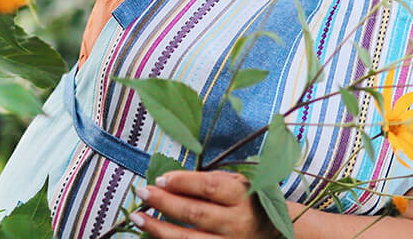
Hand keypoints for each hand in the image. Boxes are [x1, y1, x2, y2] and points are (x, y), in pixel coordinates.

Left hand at [130, 170, 278, 238]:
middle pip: (195, 213)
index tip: (161, 178)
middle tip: (142, 192)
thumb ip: (209, 182)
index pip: (210, 187)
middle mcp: (236, 223)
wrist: (273, 234)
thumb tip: (169, 181)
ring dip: (159, 229)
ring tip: (138, 217)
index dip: (183, 182)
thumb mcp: (237, 185)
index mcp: (242, 198)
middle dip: (165, 202)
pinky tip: (153, 236)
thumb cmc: (248, 202)